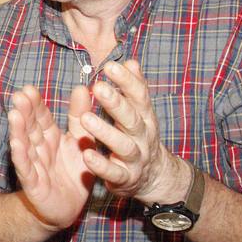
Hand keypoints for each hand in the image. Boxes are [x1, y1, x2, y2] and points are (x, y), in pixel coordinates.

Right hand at [8, 84, 95, 229]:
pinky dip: (21, 156)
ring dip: (19, 131)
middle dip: (25, 112)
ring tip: (14, 115)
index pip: (41, 117)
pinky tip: (16, 144)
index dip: (36, 104)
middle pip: (30, 128)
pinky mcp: (34, 184)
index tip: (29, 89)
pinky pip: (27, 169)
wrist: (71, 208)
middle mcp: (39, 149)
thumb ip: (80, 117)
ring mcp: (34, 166)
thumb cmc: (74, 173)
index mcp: (51, 137)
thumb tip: (81, 88)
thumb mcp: (82, 141)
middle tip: (20, 96)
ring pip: (25, 145)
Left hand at [79, 60, 189, 204]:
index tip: (110, 66)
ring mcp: (136, 159)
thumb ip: (133, 89)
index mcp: (144, 118)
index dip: (127, 81)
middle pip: (132, 118)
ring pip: (123, 145)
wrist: (154, 178)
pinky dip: (101, 166)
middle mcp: (143, 137)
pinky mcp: (126, 179)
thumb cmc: (138, 137)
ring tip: (87, 118)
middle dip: (116, 102)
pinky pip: (114, 173)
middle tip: (98, 86)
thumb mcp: (138, 113)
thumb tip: (131, 62)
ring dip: (105, 132)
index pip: (139, 96)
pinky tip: (87, 156)